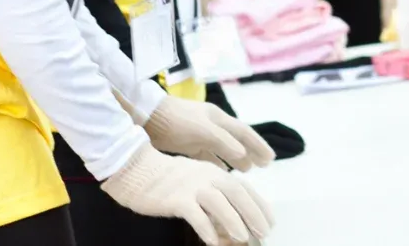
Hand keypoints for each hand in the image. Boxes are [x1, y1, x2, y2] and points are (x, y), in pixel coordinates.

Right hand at [101, 144, 273, 244]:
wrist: (137, 170)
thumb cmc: (168, 179)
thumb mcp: (197, 179)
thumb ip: (214, 192)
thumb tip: (232, 214)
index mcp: (215, 173)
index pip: (244, 188)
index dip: (260, 205)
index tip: (270, 221)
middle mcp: (207, 177)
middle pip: (237, 194)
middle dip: (254, 213)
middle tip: (264, 232)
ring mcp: (192, 187)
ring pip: (219, 203)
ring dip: (233, 221)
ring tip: (243, 238)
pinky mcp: (176, 199)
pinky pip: (194, 214)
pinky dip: (205, 227)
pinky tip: (212, 242)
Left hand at [144, 96, 275, 171]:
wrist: (146, 117)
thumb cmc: (176, 120)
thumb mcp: (202, 130)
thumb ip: (223, 141)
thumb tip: (243, 154)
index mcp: (218, 118)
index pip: (244, 132)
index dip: (258, 145)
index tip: (270, 158)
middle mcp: (212, 126)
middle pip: (237, 140)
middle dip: (251, 152)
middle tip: (264, 165)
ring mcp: (200, 135)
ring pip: (223, 149)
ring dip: (236, 159)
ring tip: (247, 171)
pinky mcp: (187, 144)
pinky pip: (208, 156)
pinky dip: (217, 164)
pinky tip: (222, 173)